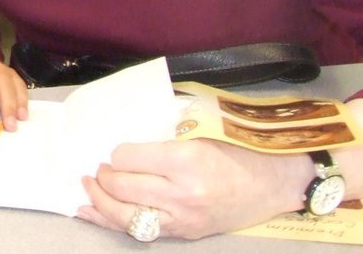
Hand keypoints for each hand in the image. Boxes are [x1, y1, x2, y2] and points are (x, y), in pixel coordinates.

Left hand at [78, 138, 310, 239]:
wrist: (275, 182)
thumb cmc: (238, 148)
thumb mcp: (202, 129)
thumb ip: (162, 132)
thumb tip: (122, 133)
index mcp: (186, 160)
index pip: (129, 158)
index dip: (116, 153)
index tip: (116, 150)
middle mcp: (182, 193)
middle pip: (122, 187)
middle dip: (102, 176)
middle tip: (97, 166)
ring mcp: (183, 218)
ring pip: (125, 215)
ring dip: (98, 199)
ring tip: (87, 185)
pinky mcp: (185, 233)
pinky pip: (139, 231)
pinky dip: (109, 220)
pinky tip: (89, 212)